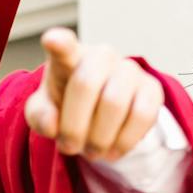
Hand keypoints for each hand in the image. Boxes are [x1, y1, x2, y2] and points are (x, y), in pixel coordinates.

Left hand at [23, 27, 164, 162]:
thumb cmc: (67, 107)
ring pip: (115, 104)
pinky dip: (124, 141)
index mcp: (69, 57)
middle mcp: (101, 55)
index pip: (64, 46)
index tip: (52, 41)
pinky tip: (112, 150)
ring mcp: (129, 70)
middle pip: (86, 85)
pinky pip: (141, 116)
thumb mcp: (44, 113)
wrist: (100, 114)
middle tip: (69, 147)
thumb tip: (52, 125)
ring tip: (91, 151)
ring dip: (99, 138)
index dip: (59, 44)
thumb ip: (40, 116)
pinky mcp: (152, 89)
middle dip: (74, 126)